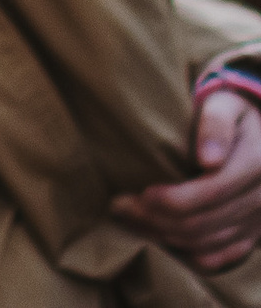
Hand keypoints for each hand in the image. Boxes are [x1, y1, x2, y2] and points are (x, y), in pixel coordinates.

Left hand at [114, 86, 260, 269]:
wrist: (260, 136)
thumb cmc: (231, 114)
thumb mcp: (225, 106)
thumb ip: (215, 125)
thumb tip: (209, 159)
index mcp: (255, 166)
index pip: (209, 194)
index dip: (169, 199)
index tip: (135, 193)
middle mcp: (260, 202)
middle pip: (203, 225)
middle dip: (156, 221)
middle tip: (119, 207)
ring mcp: (258, 225)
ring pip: (208, 248)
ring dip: (164, 238)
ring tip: (130, 220)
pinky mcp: (251, 239)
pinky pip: (218, 260)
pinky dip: (185, 256)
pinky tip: (158, 238)